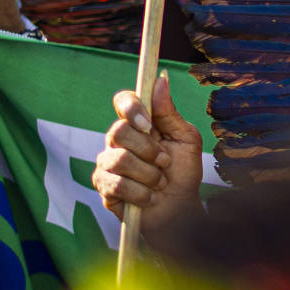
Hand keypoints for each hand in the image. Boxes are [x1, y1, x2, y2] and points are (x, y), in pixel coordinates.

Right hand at [93, 75, 202, 225]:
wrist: (180, 210)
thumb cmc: (183, 173)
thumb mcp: (186, 139)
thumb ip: (170, 112)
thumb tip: (160, 79)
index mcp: (138, 123)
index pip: (123, 100)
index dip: (132, 107)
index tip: (148, 123)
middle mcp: (118, 139)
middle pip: (119, 130)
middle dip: (149, 150)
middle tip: (164, 163)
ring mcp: (107, 162)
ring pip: (120, 159)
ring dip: (149, 175)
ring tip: (160, 183)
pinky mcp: (103, 186)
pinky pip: (117, 184)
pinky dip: (141, 194)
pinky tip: (149, 198)